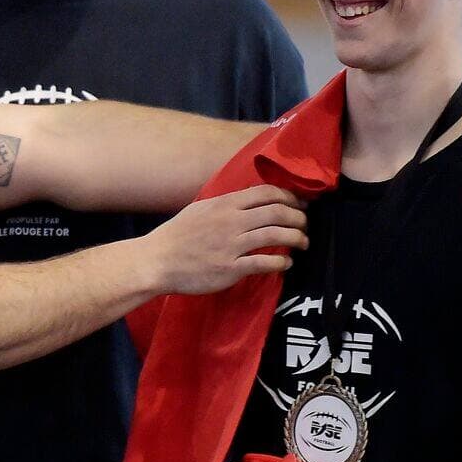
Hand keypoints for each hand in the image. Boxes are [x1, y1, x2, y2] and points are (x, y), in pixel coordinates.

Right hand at [148, 185, 307, 295]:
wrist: (156, 261)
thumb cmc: (176, 236)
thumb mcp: (199, 209)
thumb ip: (225, 204)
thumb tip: (248, 200)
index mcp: (224, 204)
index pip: (267, 193)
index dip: (289, 197)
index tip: (299, 204)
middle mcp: (231, 221)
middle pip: (277, 212)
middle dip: (299, 218)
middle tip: (305, 225)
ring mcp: (231, 245)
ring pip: (276, 235)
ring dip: (296, 238)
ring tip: (302, 243)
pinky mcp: (230, 268)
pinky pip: (265, 263)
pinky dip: (282, 262)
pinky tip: (286, 263)